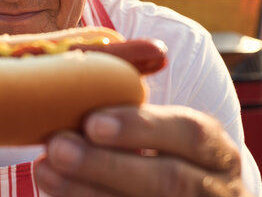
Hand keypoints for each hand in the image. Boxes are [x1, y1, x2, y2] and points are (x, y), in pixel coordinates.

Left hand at [34, 104, 252, 196]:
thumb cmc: (166, 158)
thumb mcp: (166, 137)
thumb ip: (133, 117)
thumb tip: (76, 77)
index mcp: (215, 151)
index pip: (189, 133)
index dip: (140, 127)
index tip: (92, 122)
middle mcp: (216, 189)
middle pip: (168, 180)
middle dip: (106, 164)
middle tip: (57, 147)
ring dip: (88, 191)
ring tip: (45, 171)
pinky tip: (57, 193)